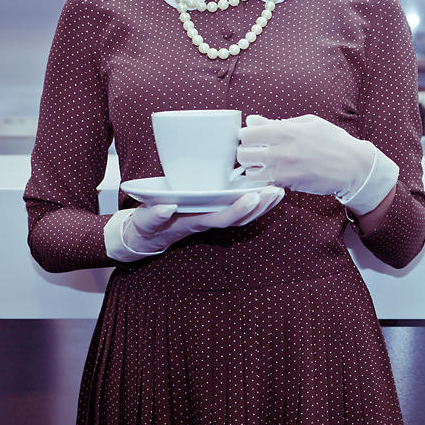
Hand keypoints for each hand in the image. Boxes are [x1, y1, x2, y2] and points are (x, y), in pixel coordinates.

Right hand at [122, 187, 284, 253]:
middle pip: (242, 217)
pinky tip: (268, 189)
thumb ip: (154, 216)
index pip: (223, 218)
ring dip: (263, 203)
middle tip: (277, 191)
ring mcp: (215, 216)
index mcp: (197, 222)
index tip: (254, 197)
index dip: (239, 209)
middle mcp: (210, 220)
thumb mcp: (145, 221)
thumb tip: (167, 207)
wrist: (149, 235)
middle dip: (261, 206)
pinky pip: (241, 207)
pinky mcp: (216, 210)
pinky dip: (256, 200)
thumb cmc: (148, 226)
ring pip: (245, 214)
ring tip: (280, 190)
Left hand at [237, 114, 374, 198]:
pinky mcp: (288, 185)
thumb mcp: (309, 123)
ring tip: (263, 166)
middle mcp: (281, 151)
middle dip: (245, 153)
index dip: (247, 136)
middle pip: (242, 154)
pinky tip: (274, 175)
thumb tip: (253, 120)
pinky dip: (264, 180)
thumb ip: (277, 122)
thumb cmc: (334, 141)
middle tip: (255, 153)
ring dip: (253, 169)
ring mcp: (283, 170)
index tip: (254, 138)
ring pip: (249, 173)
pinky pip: (264, 183)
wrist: (354, 167)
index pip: (247, 134)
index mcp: (285, 131)